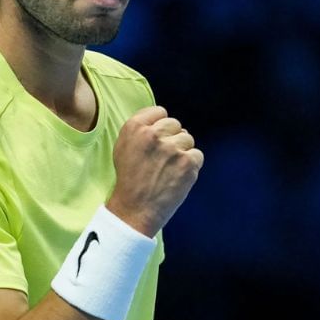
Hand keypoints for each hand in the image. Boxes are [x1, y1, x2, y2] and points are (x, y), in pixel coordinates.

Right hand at [106, 106, 202, 236]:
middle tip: (163, 157)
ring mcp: (172, 148)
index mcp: (135, 127)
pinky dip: (191, 165)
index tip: (157, 138)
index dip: (160, 125)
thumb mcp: (122, 147)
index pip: (159, 111)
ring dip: (182, 151)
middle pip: (175, 124)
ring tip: (169, 168)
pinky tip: (178, 175)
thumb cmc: (129, 178)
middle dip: (172, 137)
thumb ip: (139, 129)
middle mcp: (153, 134)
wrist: (135, 208)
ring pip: (188, 139)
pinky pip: (198, 155)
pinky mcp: (188, 163)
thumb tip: (160, 119)